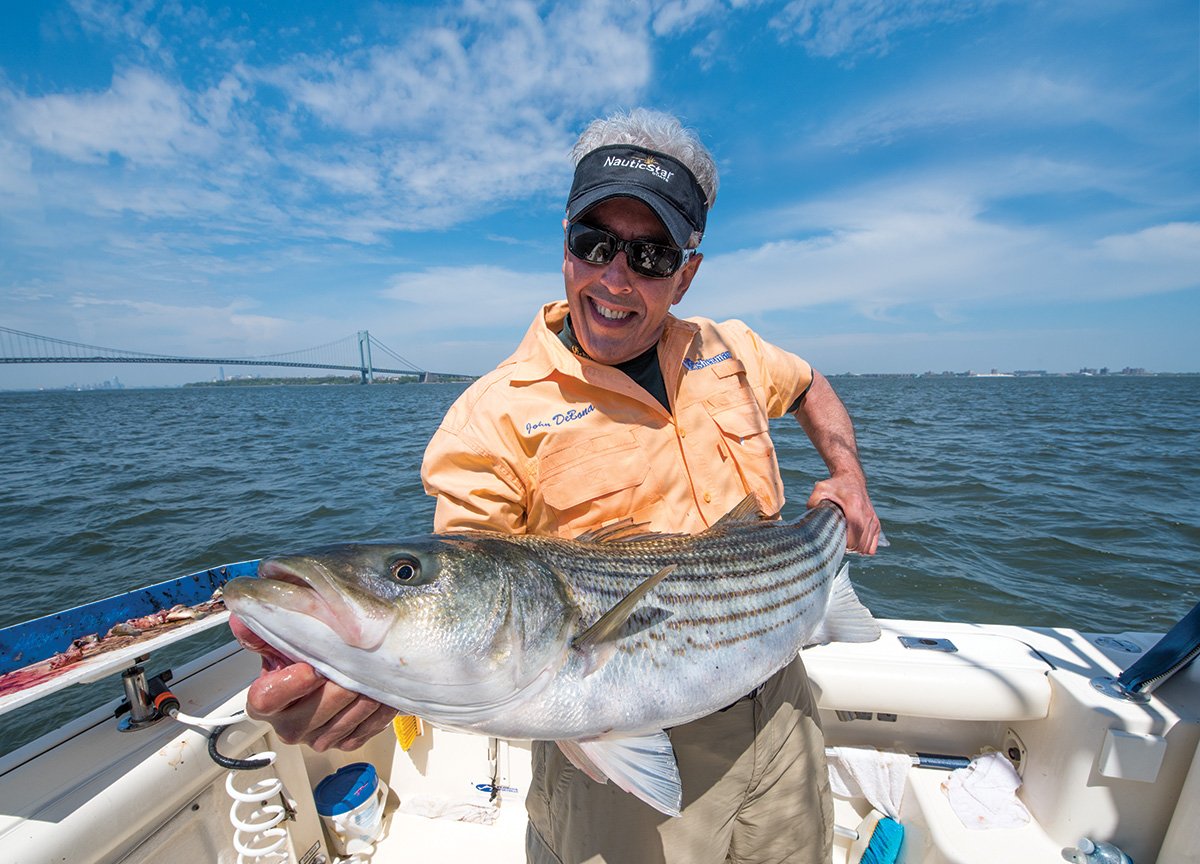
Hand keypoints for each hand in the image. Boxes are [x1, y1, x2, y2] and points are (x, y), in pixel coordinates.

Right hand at [230, 615, 396, 751]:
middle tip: (357, 663)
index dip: (292, 683)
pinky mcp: (342, 743)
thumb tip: (242, 616)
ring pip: (344, 722)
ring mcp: (316, 738)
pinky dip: (378, 712)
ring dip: (364, 697)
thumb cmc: (300, 660)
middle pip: (314, 712)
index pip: (267, 698)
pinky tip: (383, 692)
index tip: (312, 667)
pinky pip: (364, 731)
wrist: (322, 678)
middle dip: (339, 686)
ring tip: (375, 673)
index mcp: (264, 703)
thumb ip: (260, 632)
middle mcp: (287, 726)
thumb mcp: (278, 643)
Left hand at [807, 475, 880, 554]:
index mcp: (854, 506)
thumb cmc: (835, 485)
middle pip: (860, 543)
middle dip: (849, 549)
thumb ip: (813, 502)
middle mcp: (866, 513)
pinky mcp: (876, 522)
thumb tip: (807, 518)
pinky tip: (855, 544)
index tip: (835, 543)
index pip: (854, 535)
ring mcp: (873, 518)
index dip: (845, 545)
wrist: (852, 479)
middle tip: (838, 544)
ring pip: (867, 546)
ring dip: (856, 549)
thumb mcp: (820, 489)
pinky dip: (865, 548)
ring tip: (845, 544)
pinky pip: (874, 543)